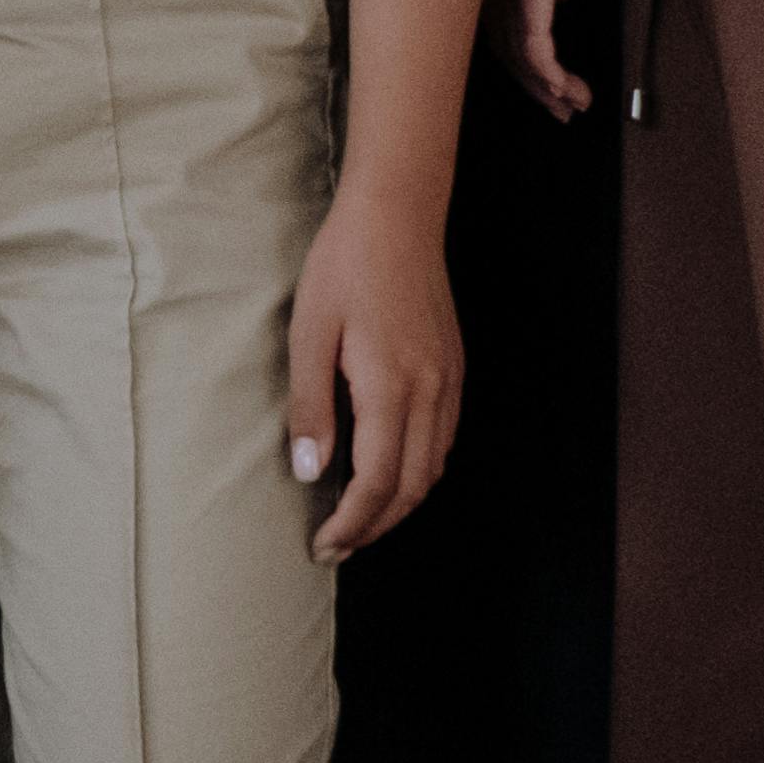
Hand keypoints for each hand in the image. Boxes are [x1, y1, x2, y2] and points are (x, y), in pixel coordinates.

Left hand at [285, 196, 462, 561]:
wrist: (397, 214)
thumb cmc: (344, 266)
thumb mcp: (309, 333)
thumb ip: (310, 407)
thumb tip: (309, 473)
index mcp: (391, 387)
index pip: (377, 482)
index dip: (351, 524)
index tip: (323, 547)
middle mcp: (430, 391)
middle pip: (412, 487)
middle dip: (375, 527)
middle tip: (336, 548)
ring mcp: (449, 380)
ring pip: (434, 468)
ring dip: (400, 505)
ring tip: (360, 522)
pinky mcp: (453, 368)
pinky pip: (444, 439)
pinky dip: (420, 472)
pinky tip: (392, 474)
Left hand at [496, 0, 614, 120]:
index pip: (506, 35)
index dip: (528, 71)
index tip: (557, 95)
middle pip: (508, 50)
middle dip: (537, 88)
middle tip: (565, 114)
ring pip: (521, 51)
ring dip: (548, 84)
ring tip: (576, 104)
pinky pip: (535, 37)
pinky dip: (549, 68)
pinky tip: (564, 87)